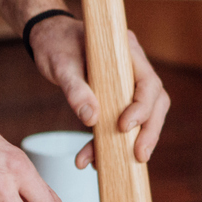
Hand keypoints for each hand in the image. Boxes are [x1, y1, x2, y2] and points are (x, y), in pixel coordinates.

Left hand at [26, 13, 171, 166]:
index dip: (142, 108)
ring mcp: (128, 82)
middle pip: (155, 102)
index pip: (148, 82)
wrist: (47, 39)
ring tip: (103, 163)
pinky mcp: (117, 96)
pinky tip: (94, 158)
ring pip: (143, 116)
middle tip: (139, 156)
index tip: (125, 127)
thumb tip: (92, 119)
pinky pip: (123, 121)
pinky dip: (110, 141)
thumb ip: (76, 90)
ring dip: (128, 142)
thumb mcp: (61, 65)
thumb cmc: (55, 44)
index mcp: (127, 51)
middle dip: (148, 131)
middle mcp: (134, 66)